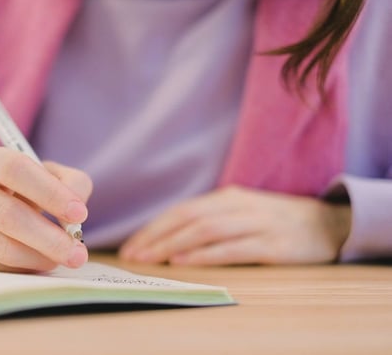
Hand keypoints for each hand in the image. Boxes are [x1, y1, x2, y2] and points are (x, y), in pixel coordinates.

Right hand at [0, 147, 92, 271]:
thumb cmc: (18, 189)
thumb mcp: (45, 175)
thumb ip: (71, 183)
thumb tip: (77, 213)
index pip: (15, 169)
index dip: (49, 192)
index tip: (79, 213)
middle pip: (7, 214)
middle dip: (49, 237)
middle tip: (78, 252)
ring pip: (2, 245)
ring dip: (40, 257)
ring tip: (65, 258)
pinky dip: (27, 266)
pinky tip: (43, 262)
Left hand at [119, 186, 350, 265]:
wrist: (328, 223)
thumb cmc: (276, 220)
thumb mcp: (242, 212)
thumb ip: (211, 220)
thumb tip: (170, 239)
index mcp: (227, 197)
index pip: (181, 210)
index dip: (154, 228)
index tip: (132, 245)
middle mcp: (238, 206)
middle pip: (188, 218)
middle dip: (156, 237)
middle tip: (133, 255)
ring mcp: (257, 224)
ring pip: (206, 230)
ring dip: (174, 245)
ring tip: (151, 259)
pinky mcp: (274, 245)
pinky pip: (233, 248)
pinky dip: (206, 255)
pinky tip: (185, 262)